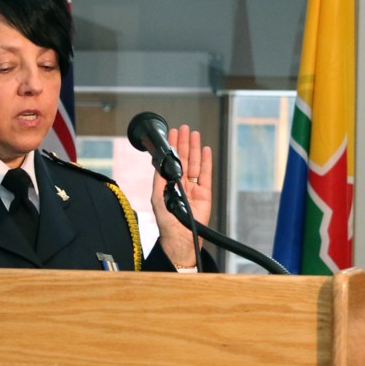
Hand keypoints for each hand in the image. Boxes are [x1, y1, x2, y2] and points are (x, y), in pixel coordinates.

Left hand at [151, 124, 212, 267]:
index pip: (170, 161)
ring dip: (194, 148)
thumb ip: (161, 178)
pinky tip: (204, 150)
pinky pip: (206, 173)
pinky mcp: (205, 192)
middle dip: (183, 143)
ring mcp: (194, 188)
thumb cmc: (167, 221)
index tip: (172, 133)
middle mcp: (181, 184)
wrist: (181, 236)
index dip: (172, 146)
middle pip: (184, 158)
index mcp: (168, 184)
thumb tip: (161, 162)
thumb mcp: (158, 196)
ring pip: (195, 163)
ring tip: (194, 134)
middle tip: (184, 128)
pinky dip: (206, 161)